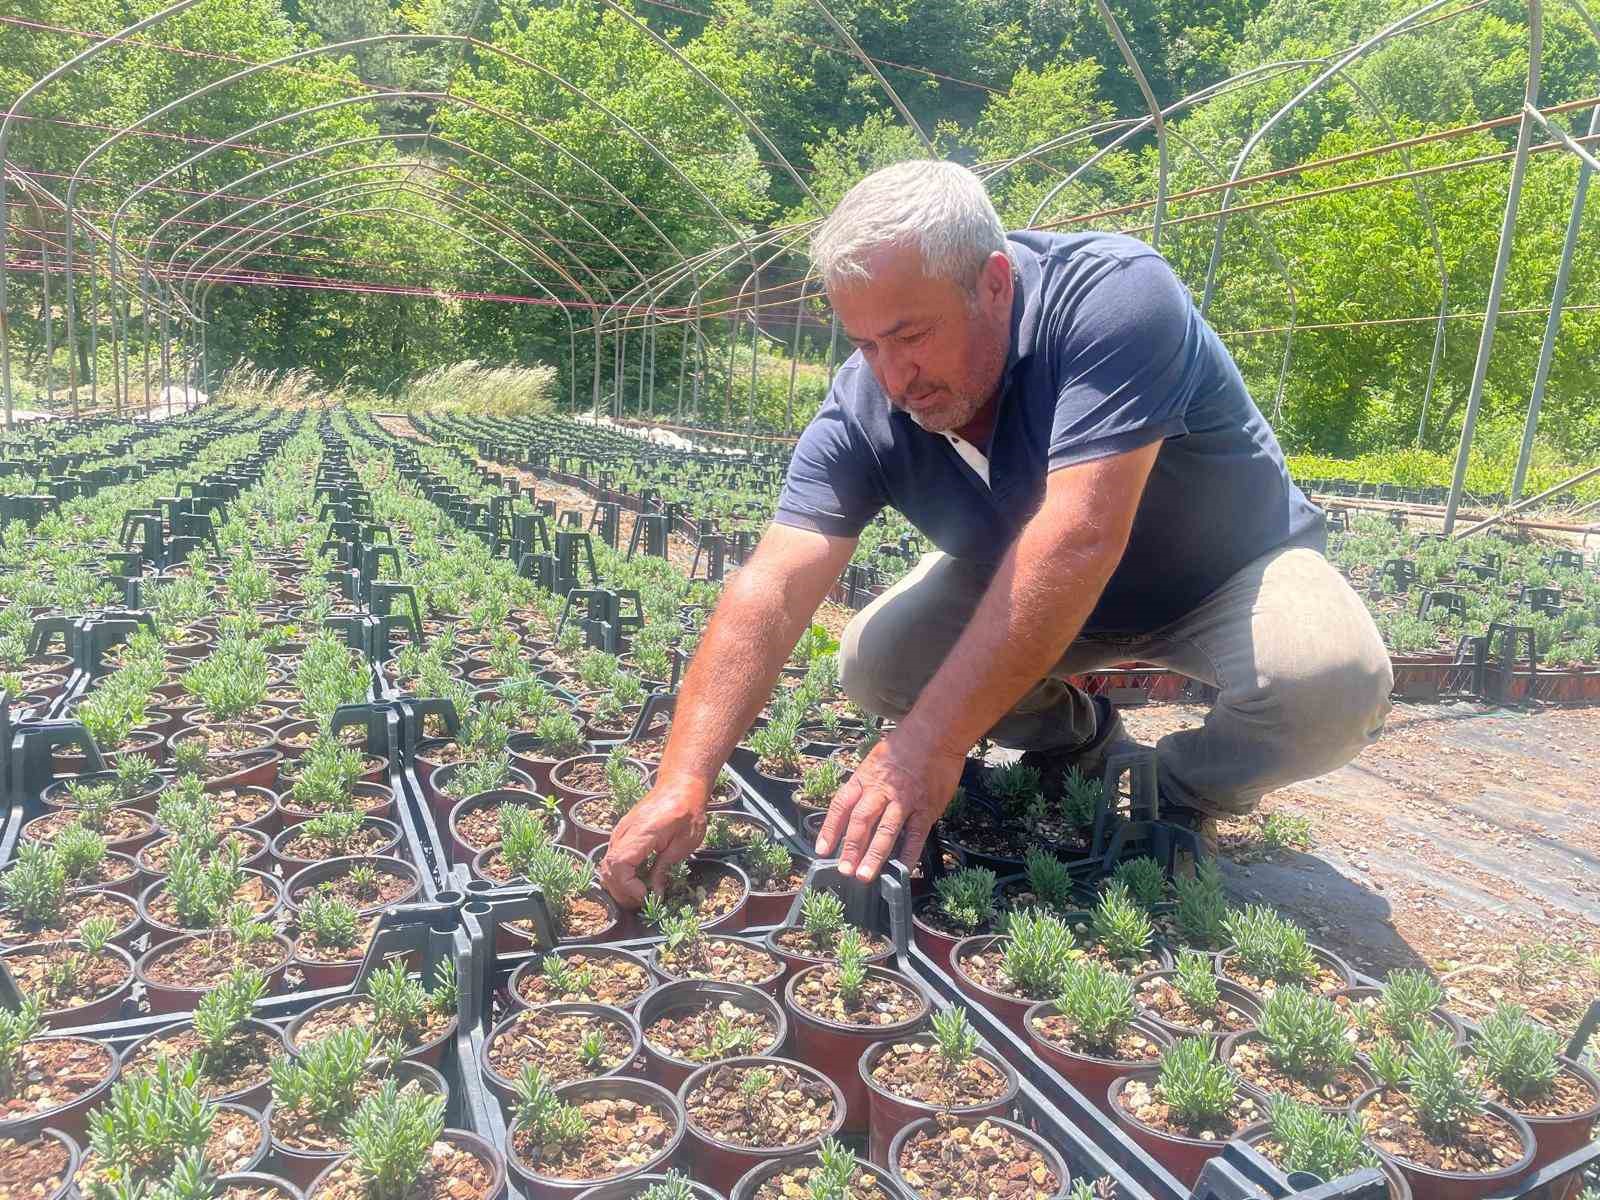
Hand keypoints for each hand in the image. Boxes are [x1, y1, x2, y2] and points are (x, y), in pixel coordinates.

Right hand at [597, 778, 707, 908]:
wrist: (680, 786)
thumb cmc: (687, 812)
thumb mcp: (684, 844)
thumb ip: (664, 869)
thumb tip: (654, 894)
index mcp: (641, 833)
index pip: (619, 864)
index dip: (628, 886)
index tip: (645, 896)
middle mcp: (624, 833)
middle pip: (608, 869)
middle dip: (622, 892)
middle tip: (642, 904)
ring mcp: (619, 832)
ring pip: (606, 865)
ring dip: (618, 886)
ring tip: (638, 896)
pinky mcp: (621, 834)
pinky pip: (611, 858)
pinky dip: (618, 875)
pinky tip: (634, 883)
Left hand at [814, 733, 963, 881]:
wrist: (935, 733)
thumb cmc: (903, 745)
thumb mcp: (874, 760)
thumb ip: (864, 785)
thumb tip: (851, 810)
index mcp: (864, 778)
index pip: (841, 806)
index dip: (830, 829)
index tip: (822, 849)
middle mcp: (881, 791)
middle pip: (861, 821)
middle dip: (851, 847)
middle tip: (844, 870)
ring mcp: (904, 801)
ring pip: (886, 831)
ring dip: (874, 855)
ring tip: (865, 875)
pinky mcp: (926, 808)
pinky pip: (915, 835)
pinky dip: (908, 854)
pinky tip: (901, 869)